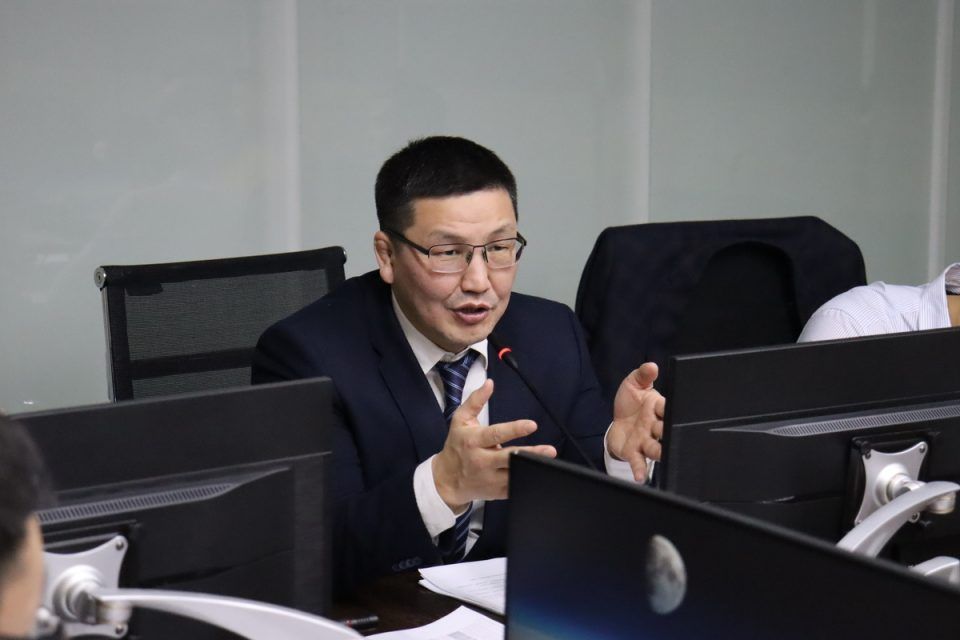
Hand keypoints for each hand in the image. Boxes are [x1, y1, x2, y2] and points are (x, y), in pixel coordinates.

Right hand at [433, 379, 557, 510]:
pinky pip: (515, 487)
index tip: (532, 425)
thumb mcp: (460, 420)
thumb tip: (489, 383)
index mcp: (473, 441)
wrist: (446, 479)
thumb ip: (475, 401)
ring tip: (549, 462)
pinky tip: (539, 474)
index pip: (496, 434)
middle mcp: (481, 460)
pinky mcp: (496, 491)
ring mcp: (489, 478)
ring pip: (514, 474)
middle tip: (549, 450)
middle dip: (530, 453)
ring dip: (532, 468)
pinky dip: (527, 480)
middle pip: (509, 457)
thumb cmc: (456, 445)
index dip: (515, 429)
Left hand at [606, 362, 665, 481]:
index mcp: (658, 408)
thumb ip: (643, 375)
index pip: (668, 408)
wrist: (617, 423)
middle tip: (672, 433)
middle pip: (666, 430)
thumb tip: (651, 365)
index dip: (670, 409)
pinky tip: (640, 477)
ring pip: (657, 448)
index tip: (673, 409)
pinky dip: (641, 470)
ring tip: (662, 454)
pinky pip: (639, 462)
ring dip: (659, 451)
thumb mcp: (634, 384)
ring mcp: (645, 440)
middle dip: (669, 432)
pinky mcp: (634, 452)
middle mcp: (655, 426)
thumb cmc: (630, 403)